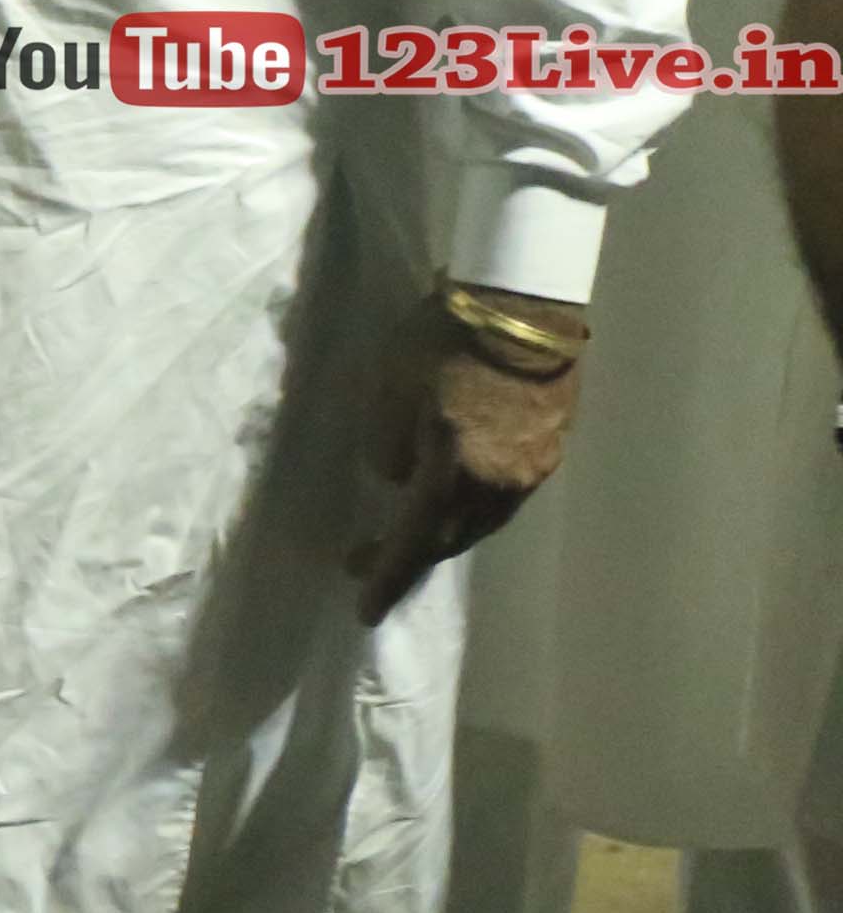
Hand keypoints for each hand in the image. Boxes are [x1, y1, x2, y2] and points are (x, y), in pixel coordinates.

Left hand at [352, 283, 587, 622]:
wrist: (522, 303)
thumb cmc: (440, 340)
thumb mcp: (387, 389)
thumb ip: (385, 446)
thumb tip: (396, 478)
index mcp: (454, 473)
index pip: (412, 542)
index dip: (386, 577)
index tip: (363, 610)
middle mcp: (500, 485)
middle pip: (449, 540)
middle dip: (406, 558)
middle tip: (363, 562)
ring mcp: (532, 470)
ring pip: (480, 522)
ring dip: (439, 535)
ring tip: (403, 534)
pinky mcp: (549, 449)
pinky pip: (502, 498)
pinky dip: (468, 510)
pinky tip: (448, 502)